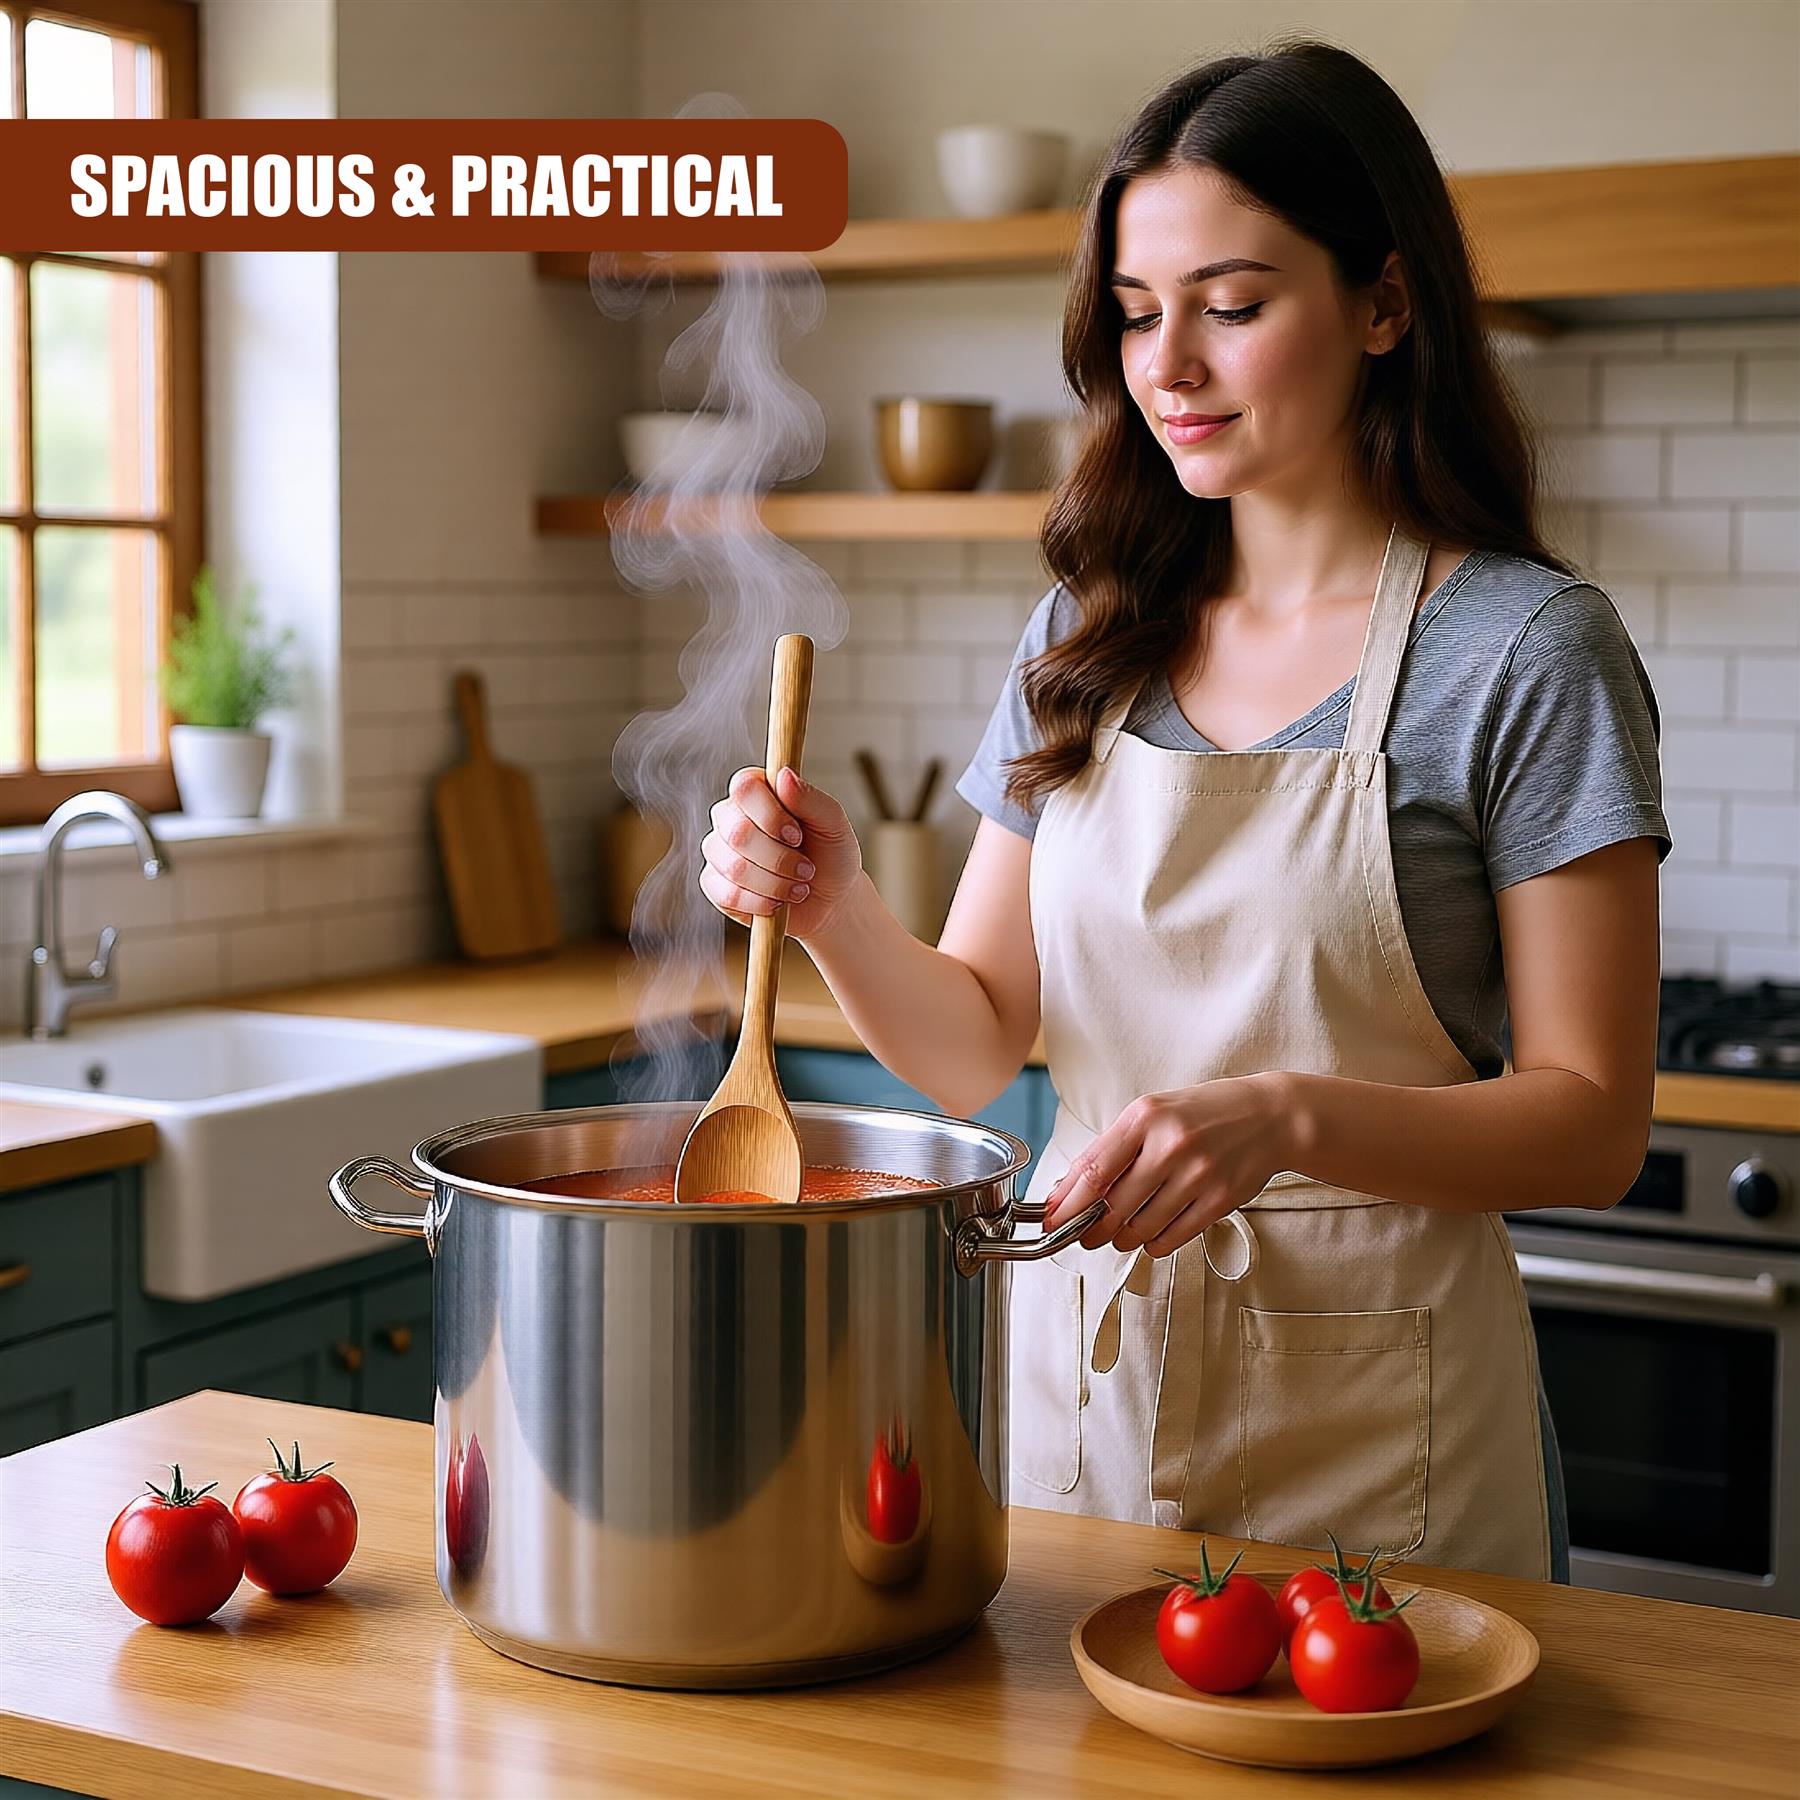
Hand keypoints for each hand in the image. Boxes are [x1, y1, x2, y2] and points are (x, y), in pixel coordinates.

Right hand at [700, 765, 863, 942]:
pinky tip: (778, 902)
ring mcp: (719, 851)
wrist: (830, 901)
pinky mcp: (714, 885)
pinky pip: (728, 895)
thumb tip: (784, 775)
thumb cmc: (831, 856)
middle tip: (807, 870)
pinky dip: (761, 903)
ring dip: (776, 884)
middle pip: (738, 833)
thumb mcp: (833, 824)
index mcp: (757, 792)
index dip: (770, 815)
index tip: (797, 835)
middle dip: (780, 859)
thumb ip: (811, 798)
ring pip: (735, 868)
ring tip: (798, 888)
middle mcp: (731, 817)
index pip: (745, 788)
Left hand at [1042, 1078, 1290, 1256]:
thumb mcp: (1152, 1113)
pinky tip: (1150, 1235)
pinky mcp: (1220, 1199)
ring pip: (1140, 1227)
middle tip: (1083, 1236)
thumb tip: (1069, 1189)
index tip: (1053, 1220)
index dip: (1067, 1202)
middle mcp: (1170, 1144)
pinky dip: (1153, 1244)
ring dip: (1122, 1238)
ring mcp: (1198, 1174)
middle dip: (1090, 1229)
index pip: (1093, 1169)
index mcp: (1145, 1117)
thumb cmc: (1203, 1113)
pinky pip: (1172, 1237)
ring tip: (1119, 1234)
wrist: (1270, 1116)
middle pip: (1113, 1205)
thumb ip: (1113, 1148)